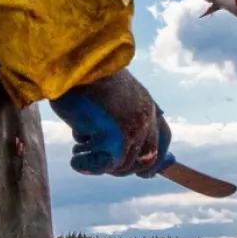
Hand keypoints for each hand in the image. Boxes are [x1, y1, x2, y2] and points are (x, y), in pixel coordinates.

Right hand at [49, 69, 173, 176]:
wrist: (73, 63)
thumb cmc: (85, 77)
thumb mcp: (111, 94)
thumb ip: (121, 115)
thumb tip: (118, 149)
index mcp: (147, 104)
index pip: (163, 138)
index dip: (155, 159)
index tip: (145, 173)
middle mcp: (145, 118)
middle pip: (143, 159)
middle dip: (120, 166)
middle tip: (98, 160)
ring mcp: (133, 130)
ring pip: (121, 166)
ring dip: (98, 160)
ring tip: (80, 146)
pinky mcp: (115, 140)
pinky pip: (102, 166)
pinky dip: (86, 164)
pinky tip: (76, 156)